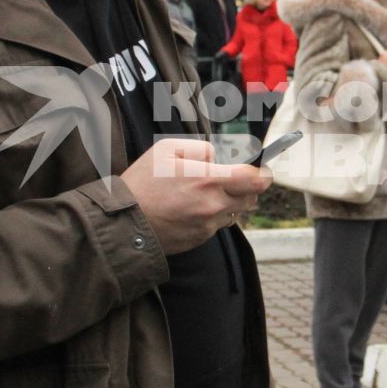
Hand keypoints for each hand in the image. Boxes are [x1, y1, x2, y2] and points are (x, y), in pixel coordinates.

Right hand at [121, 137, 268, 254]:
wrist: (124, 222)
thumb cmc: (142, 183)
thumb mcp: (166, 150)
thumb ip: (200, 149)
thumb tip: (218, 157)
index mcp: (208, 179)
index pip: (255, 179)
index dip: (261, 173)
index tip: (259, 170)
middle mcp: (213, 205)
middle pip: (251, 198)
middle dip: (246, 188)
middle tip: (229, 180)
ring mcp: (208, 225)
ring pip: (235, 212)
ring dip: (229, 202)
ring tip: (204, 194)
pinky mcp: (200, 238)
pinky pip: (217, 226)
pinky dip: (212, 216)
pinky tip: (190, 209)